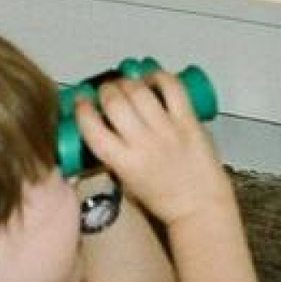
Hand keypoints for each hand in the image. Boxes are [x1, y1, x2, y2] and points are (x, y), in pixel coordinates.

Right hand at [69, 69, 235, 229]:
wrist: (199, 204)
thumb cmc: (161, 199)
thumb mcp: (126, 182)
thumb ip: (113, 158)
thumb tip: (103, 133)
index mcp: (123, 162)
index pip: (92, 128)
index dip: (82, 109)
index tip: (82, 102)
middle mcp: (143, 142)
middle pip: (115, 102)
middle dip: (106, 90)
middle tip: (107, 90)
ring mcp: (167, 129)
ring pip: (139, 91)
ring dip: (128, 82)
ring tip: (127, 84)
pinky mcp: (188, 120)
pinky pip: (172, 88)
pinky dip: (159, 77)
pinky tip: (152, 79)